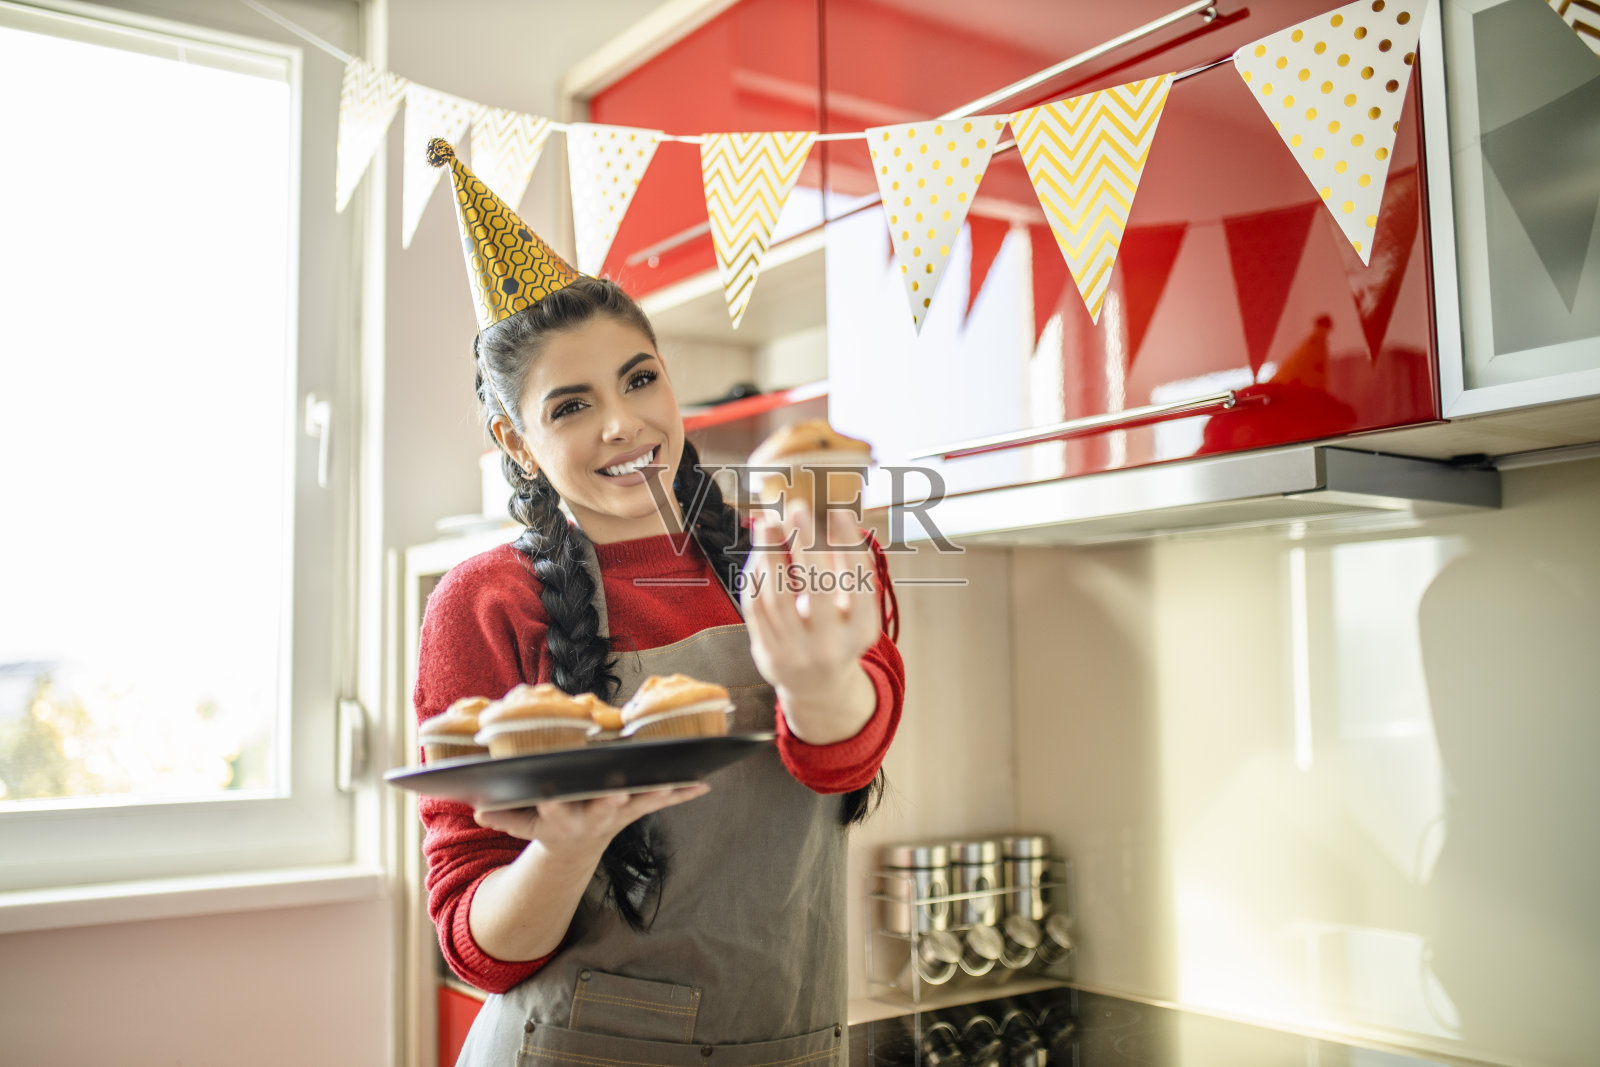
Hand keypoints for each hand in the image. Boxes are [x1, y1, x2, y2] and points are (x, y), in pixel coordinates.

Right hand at [474, 783, 709, 857]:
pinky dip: (682, 793)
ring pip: (640, 802)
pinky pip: (662, 801)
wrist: (574, 848)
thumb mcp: (522, 824)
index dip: (551, 800)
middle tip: (619, 790)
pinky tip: (704, 783)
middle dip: (611, 798)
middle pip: (603, 807)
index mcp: (561, 819)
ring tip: (678, 782)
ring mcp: (618, 814)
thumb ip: (503, 817)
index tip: (549, 790)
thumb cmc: (545, 824)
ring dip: (658, 793)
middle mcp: (592, 817)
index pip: (554, 808)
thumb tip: (478, 811)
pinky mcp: (636, 809)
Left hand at [742, 502, 879, 743]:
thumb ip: (852, 571)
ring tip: (767, 522)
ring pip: (778, 596)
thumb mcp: (857, 611)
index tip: (838, 510)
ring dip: (770, 553)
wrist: (818, 687)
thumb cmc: (840, 634)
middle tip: (798, 508)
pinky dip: (755, 576)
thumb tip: (839, 518)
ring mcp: (796, 653)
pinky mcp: (768, 654)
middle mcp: (831, 645)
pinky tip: (758, 552)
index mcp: (862, 632)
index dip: (848, 544)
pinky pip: (756, 608)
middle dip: (807, 544)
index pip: (858, 581)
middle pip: (818, 588)